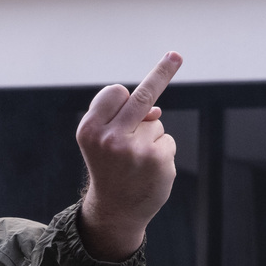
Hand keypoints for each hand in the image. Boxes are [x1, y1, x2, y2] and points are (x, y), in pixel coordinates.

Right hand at [76, 52, 181, 260]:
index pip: (115, 92)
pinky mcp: (158, 160)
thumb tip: (156, 110)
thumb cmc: (108, 168)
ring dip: (150, 137)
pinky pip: (166, 140)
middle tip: (176, 55)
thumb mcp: (102, 141)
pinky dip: (161, 152)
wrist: (115, 210)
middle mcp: (110, 138)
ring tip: (135, 161)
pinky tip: (148, 170)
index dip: (121, 98)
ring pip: (155, 123)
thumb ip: (122, 119)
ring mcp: (136, 150)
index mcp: (89, 130)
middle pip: (141, 96)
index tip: (139, 77)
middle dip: (161, 71)